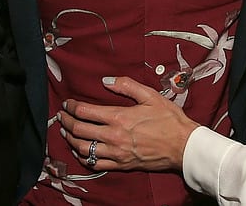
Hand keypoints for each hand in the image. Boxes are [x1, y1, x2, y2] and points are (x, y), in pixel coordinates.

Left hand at [57, 76, 197, 172]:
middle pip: (79, 130)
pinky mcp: (121, 165)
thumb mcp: (150, 95)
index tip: (67, 103)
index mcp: (119, 117)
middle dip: (66, 122)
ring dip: (71, 139)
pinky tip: (81, 150)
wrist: (183, 146)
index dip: (71, 106)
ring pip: (83, 148)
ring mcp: (116, 153)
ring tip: (66, 132)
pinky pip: (95, 164)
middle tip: (62, 116)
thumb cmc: (168, 119)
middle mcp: (113, 137)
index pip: (84, 112)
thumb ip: (126, 86)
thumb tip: (105, 81)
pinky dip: (83, 157)